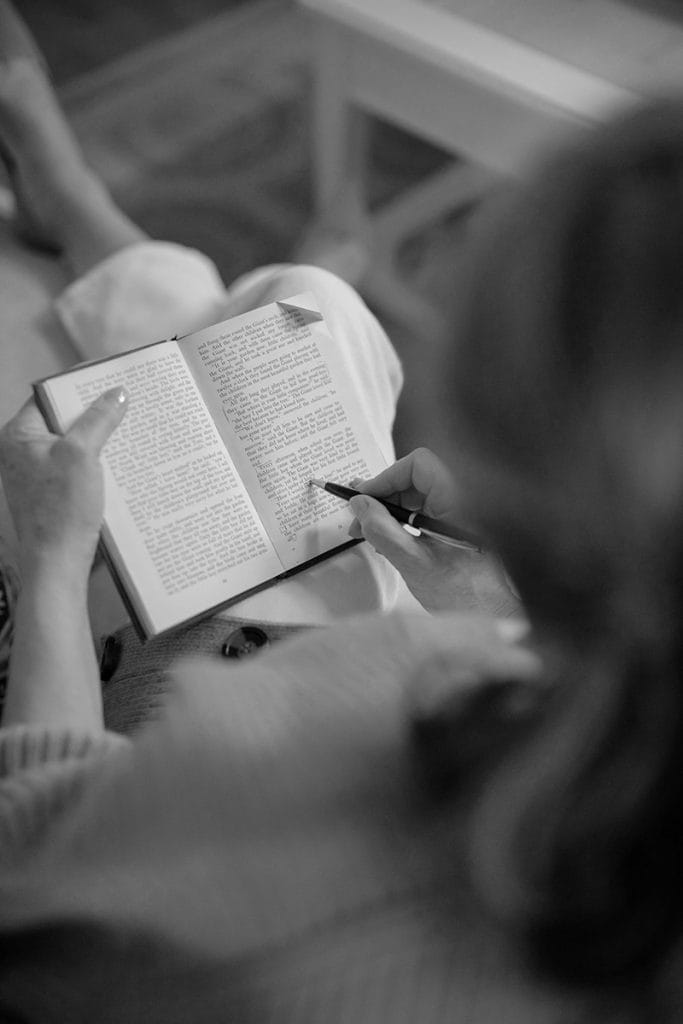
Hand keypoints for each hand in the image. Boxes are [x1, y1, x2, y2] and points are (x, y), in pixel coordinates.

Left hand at [0, 388, 127, 579]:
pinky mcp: (49, 493)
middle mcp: (21, 452)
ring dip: (97, 439)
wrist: (56, 563)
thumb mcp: (82, 454)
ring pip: (71, 444)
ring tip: (127, 430)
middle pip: (61, 420)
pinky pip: (74, 466)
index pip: (48, 397)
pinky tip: (118, 461)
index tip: (108, 380)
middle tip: (125, 403)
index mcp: (18, 435)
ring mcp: (34, 474)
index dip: (78, 387)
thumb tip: (117, 393)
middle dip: (93, 413)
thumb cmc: (61, 508)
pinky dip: (94, 462)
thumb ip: (99, 419)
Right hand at [349, 447, 518, 615]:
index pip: (418, 465)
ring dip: (391, 510)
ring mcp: (462, 513)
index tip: (365, 497)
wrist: (490, 618)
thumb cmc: (466, 595)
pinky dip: (403, 521)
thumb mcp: (413, 562)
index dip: (387, 477)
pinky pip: (425, 511)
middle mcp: (465, 500)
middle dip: (384, 496)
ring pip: (418, 496)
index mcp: (461, 500)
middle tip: (360, 516)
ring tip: (369, 531)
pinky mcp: (458, 526)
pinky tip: (388, 539)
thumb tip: (361, 505)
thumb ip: (382, 530)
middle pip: (415, 479)